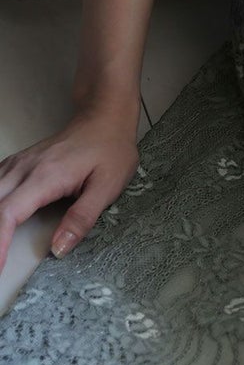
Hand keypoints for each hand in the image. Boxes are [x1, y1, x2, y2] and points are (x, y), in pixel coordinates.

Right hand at [0, 106, 140, 271]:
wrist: (107, 115)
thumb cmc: (111, 148)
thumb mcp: (108, 185)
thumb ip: (82, 218)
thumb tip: (59, 249)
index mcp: (46, 176)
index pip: (8, 213)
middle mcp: (25, 168)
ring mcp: (20, 163)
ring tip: (0, 249)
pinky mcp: (19, 162)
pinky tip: (0, 219)